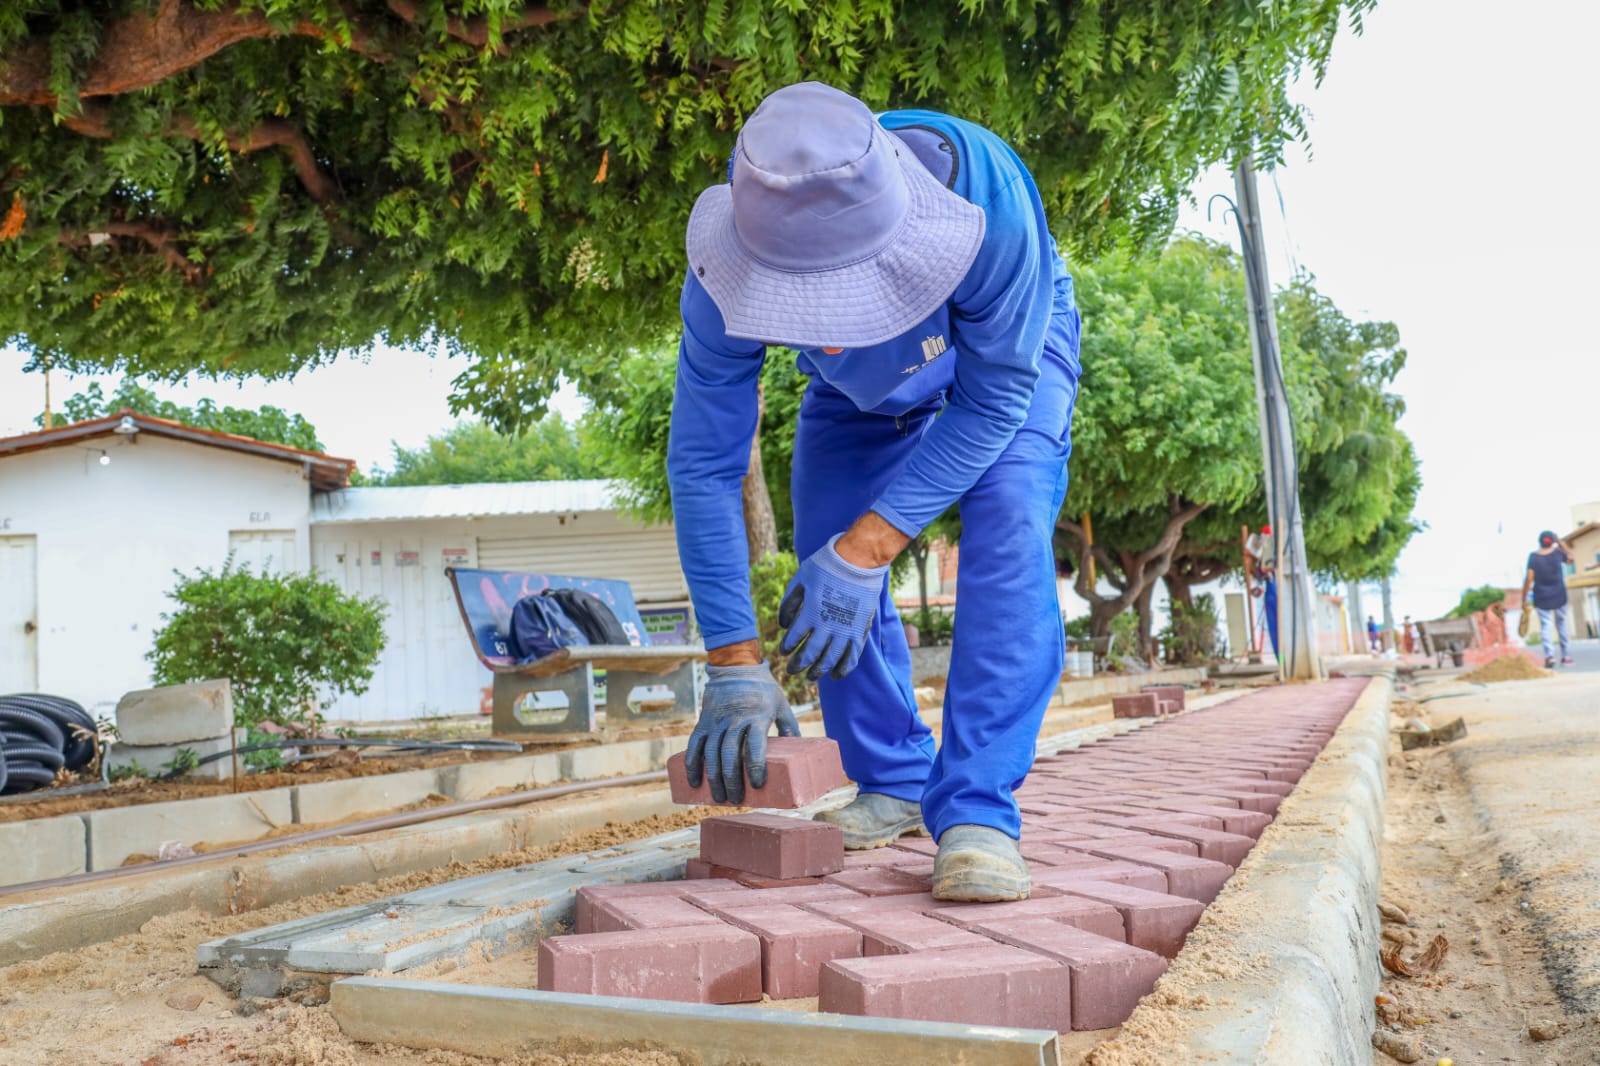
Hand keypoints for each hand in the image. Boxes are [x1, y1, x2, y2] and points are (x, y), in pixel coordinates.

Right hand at [684, 663, 798, 803]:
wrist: (736, 667)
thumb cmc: (763, 689)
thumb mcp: (781, 704)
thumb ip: (790, 726)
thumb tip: (799, 751)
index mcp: (756, 717)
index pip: (755, 746)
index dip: (755, 767)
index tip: (757, 785)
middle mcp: (734, 720)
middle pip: (729, 754)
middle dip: (731, 780)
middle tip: (736, 799)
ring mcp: (717, 721)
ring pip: (711, 753)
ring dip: (713, 778)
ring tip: (719, 797)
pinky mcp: (704, 721)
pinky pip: (695, 744)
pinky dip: (692, 764)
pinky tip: (695, 782)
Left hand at [778, 533, 888, 678]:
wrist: (858, 561)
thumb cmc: (826, 567)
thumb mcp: (800, 580)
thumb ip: (789, 603)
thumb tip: (783, 625)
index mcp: (810, 613)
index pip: (793, 639)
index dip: (786, 648)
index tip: (783, 652)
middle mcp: (827, 626)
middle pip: (810, 654)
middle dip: (798, 665)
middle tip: (791, 671)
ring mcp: (846, 631)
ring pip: (830, 660)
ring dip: (819, 671)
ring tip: (811, 678)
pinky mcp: (860, 631)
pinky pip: (852, 656)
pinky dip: (843, 668)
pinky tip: (836, 675)